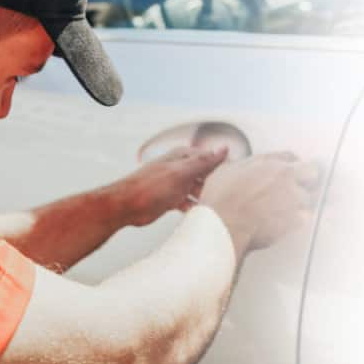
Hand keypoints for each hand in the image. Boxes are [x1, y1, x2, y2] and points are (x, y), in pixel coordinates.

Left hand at [114, 145, 228, 227]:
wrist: (126, 205)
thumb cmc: (150, 186)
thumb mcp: (182, 172)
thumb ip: (203, 162)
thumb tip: (223, 149)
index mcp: (182, 157)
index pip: (209, 158)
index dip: (222, 166)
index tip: (237, 175)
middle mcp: (179, 169)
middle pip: (204, 175)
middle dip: (216, 184)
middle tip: (231, 195)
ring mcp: (175, 185)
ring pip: (197, 190)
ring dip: (206, 197)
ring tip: (220, 207)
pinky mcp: (170, 200)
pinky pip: (188, 203)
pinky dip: (195, 208)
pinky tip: (203, 215)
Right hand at [200, 152, 319, 255]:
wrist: (224, 225)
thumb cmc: (221, 200)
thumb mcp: (226, 170)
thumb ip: (242, 165)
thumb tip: (242, 166)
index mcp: (270, 163)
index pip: (291, 156)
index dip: (288, 164)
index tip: (286, 169)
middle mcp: (287, 178)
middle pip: (311, 172)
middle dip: (305, 178)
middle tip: (294, 185)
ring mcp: (294, 200)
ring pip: (310, 197)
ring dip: (300, 201)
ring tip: (285, 208)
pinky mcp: (295, 221)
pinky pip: (304, 217)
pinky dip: (297, 220)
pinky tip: (284, 222)